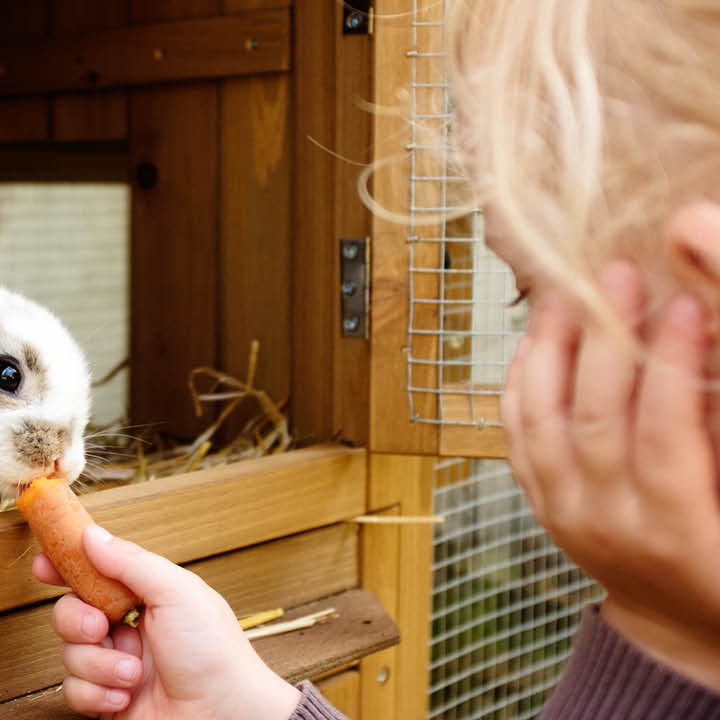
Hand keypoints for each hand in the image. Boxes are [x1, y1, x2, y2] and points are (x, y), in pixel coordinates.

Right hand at [32, 525, 299, 718]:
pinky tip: (124, 696)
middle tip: (100, 626)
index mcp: (144, 597)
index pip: (94, 573)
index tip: (45, 564)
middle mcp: (126, 630)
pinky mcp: (107, 700)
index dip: (65, 566)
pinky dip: (97, 693)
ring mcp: (115, 666)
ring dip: (99, 664)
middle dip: (77, 620)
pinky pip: (73, 691)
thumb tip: (92, 535)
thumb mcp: (177, 593)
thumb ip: (131, 561)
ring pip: (69, 654)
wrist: (226, 716)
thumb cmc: (216, 656)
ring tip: (133, 673)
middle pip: (69, 612)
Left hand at [503, 261, 719, 689]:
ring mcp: (566, 518)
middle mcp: (609, 527)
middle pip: (593, 417)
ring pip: (541, 421)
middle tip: (619, 273)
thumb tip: (707, 359)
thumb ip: (719, 439)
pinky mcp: (543, 508)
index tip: (685, 305)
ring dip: (552, 348)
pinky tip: (533, 338)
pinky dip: (521, 383)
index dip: (670, 367)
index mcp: (677, 532)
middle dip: (605, 338)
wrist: (687, 622)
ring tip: (570, 290)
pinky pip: (518, 438)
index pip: (664, 436)